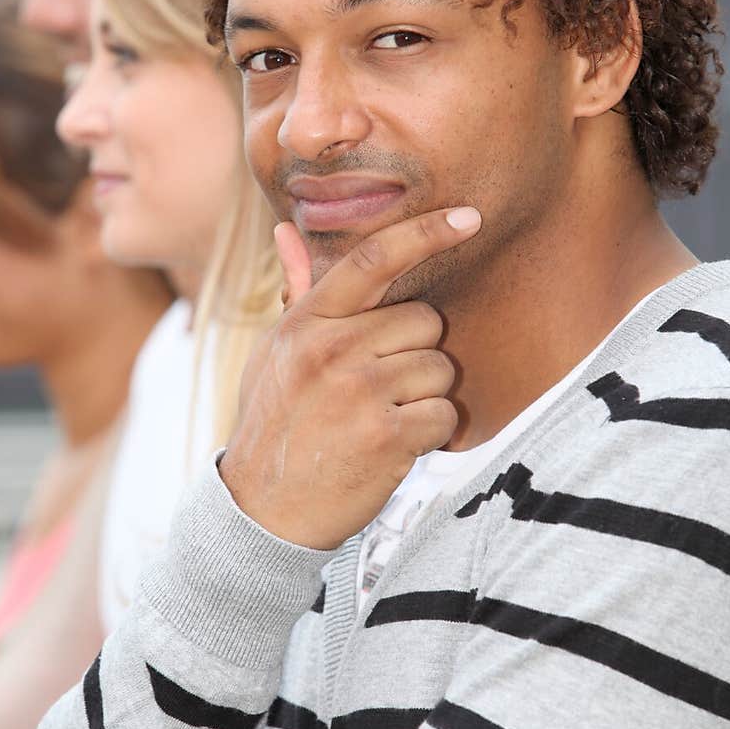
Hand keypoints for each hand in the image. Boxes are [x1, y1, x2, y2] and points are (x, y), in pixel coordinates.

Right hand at [220, 206, 481, 548]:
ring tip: (381, 420)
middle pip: (424, 320)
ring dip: (424, 398)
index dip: (424, 232)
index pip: (371, 260)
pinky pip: (445, 414)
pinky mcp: (387, 435)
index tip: (468, 217)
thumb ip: (295, 295)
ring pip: (439, 368)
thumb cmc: (274, 426)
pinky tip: (393, 448)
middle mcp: (331, 350)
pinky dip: (430, 435)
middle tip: (379, 389)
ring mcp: (359, 392)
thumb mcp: (273, 355)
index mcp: (305, 324)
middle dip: (416, 354)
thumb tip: (286, 230)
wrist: (261, 512)